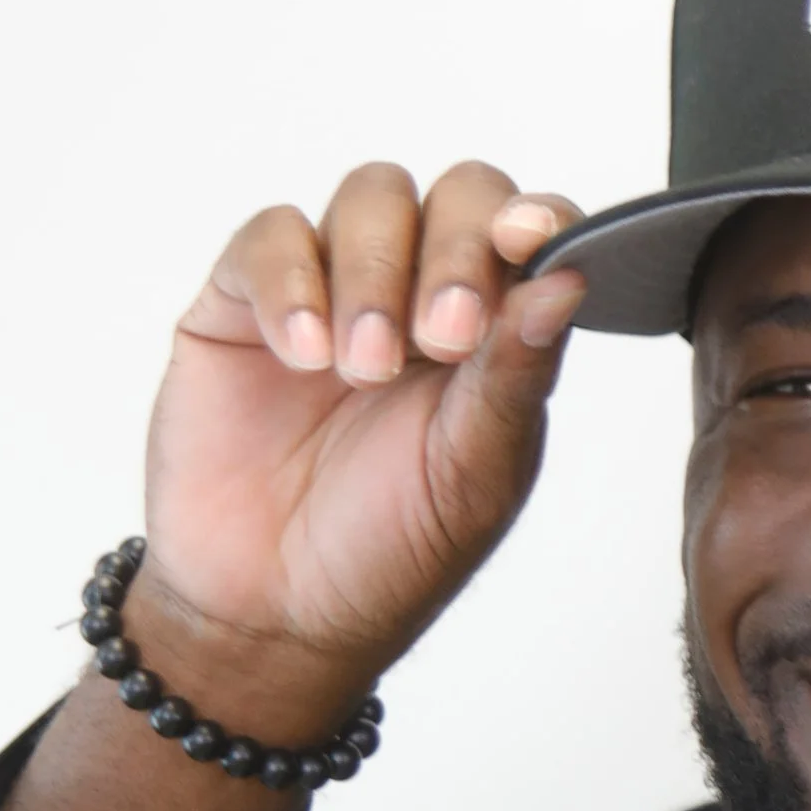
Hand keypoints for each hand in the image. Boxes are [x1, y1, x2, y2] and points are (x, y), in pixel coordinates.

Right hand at [137, 159, 589, 712]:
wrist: (269, 615)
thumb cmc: (385, 553)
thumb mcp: (473, 477)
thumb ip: (515, 375)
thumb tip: (566, 276)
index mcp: (494, 333)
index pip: (528, 234)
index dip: (534, 219)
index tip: (530, 237)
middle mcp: (420, 295)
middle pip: (455, 195)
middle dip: (455, 250)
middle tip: (443, 337)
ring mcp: (332, 289)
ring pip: (369, 199)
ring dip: (375, 274)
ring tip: (364, 369)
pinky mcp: (244, 302)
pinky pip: (271, 237)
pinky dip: (292, 283)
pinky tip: (304, 356)